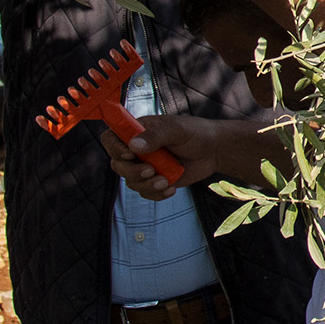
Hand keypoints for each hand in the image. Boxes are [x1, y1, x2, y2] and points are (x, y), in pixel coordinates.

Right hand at [100, 113, 234, 198]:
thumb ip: (156, 135)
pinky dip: (156, 194)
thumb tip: (133, 145)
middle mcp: (136, 149)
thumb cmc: (195, 133)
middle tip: (151, 170)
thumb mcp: (177, 130)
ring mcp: (144, 166)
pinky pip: (146, 192)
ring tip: (166, 181)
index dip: (114, 147)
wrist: (213, 151)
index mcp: (136, 131)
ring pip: (131, 182)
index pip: (111, 138)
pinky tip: (171, 189)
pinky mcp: (155, 180)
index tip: (130, 154)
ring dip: (146, 185)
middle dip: (132, 171)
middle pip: (117, 164)